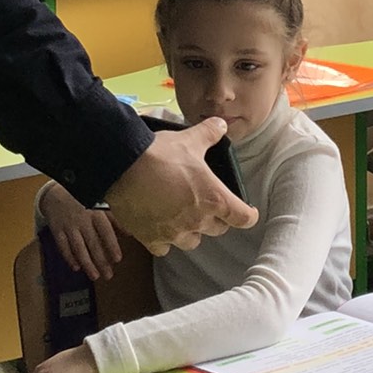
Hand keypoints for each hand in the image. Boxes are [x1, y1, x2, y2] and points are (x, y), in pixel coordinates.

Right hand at [38, 181, 122, 282]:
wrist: (56, 193)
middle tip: (108, 275)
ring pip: (78, 248)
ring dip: (87, 263)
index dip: (111, 246)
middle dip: (101, 261)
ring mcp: (69, 226)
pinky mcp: (57, 230)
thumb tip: (129, 232)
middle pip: (93, 244)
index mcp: (95, 212)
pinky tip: (76, 267)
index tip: (117, 259)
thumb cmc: (82, 200)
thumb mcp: (100, 205)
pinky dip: (69, 258)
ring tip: (95, 276)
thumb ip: (114, 219)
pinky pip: (63, 247)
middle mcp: (82, 220)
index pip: (105, 231)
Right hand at [104, 116, 257, 255]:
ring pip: (193, 241)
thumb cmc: (161, 154)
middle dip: (217, 219)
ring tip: (184, 217)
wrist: (124, 168)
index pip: (243, 218)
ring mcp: (174, 233)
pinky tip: (159, 226)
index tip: (247, 211)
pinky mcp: (152, 239)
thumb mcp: (190, 139)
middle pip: (219, 230)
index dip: (248, 215)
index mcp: (214, 199)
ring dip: (192, 231)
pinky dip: (164, 240)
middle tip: (208, 205)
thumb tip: (221, 124)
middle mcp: (198, 221)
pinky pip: (164, 248)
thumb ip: (209, 133)